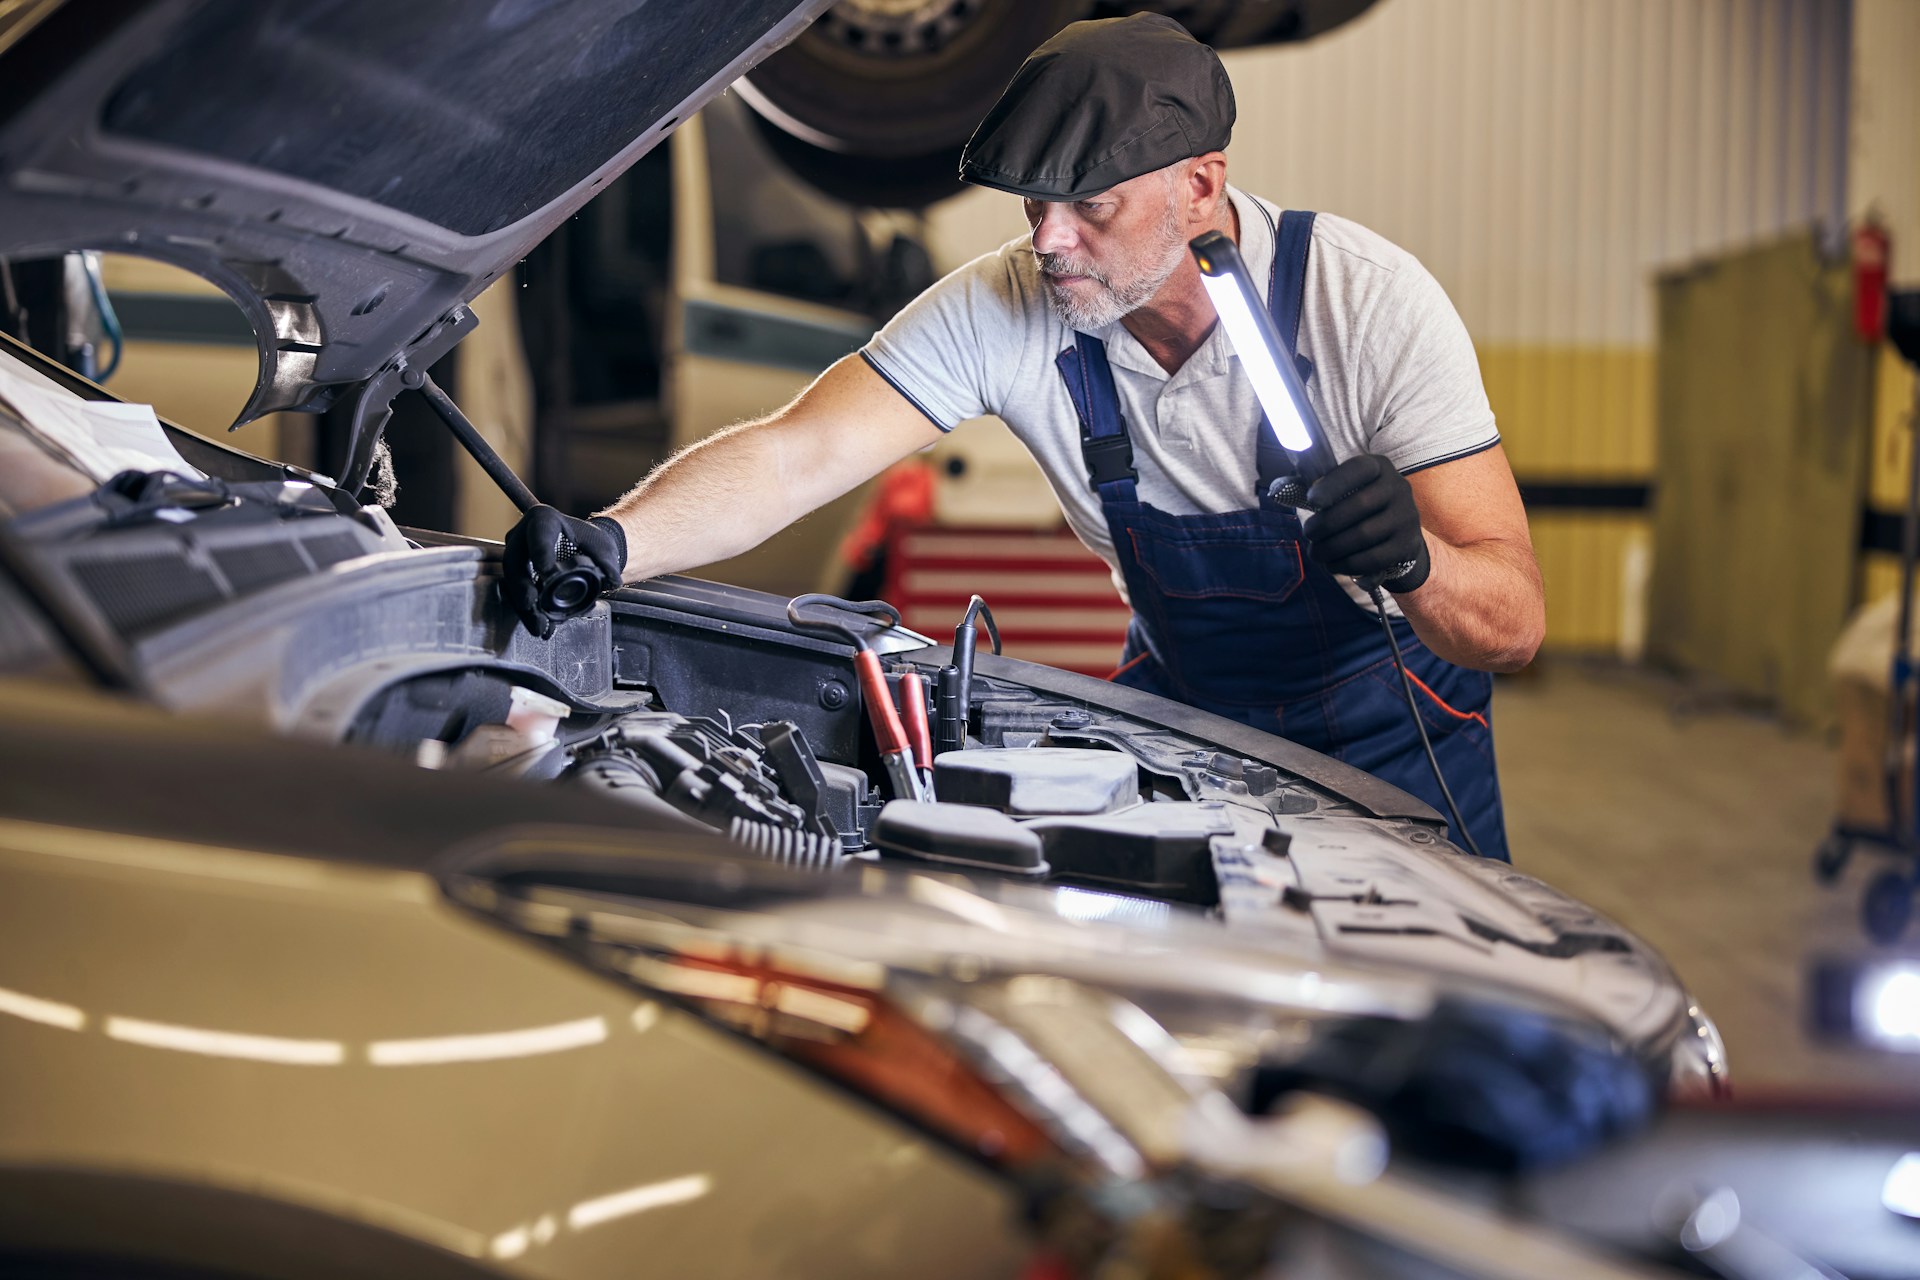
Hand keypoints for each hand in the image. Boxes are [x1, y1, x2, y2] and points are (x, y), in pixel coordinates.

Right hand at [501, 505, 626, 636]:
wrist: (583, 552)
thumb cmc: (590, 543)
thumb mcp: (602, 547)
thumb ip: (608, 562)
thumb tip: (612, 581)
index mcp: (543, 519)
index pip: (539, 534)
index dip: (541, 551)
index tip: (546, 571)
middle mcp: (523, 536)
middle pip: (516, 561)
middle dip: (522, 585)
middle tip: (531, 603)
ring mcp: (517, 557)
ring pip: (514, 583)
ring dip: (525, 607)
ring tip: (539, 625)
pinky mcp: (518, 577)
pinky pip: (519, 595)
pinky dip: (530, 614)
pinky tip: (541, 628)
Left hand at [1299, 453, 1429, 590]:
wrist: (1398, 533)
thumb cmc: (1359, 507)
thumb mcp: (1345, 490)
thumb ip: (1317, 487)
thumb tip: (1279, 490)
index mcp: (1378, 467)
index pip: (1357, 469)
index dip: (1333, 484)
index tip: (1312, 501)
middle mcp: (1398, 488)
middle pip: (1358, 506)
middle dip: (1325, 524)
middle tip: (1308, 534)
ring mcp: (1406, 517)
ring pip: (1363, 535)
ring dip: (1332, 548)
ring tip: (1316, 553)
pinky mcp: (1407, 545)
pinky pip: (1372, 558)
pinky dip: (1347, 564)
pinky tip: (1333, 564)